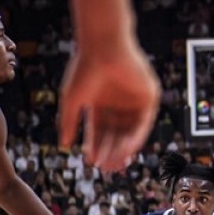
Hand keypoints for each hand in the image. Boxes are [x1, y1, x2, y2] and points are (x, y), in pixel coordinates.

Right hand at [57, 43, 159, 172]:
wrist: (104, 46)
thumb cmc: (85, 68)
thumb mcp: (73, 100)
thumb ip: (70, 123)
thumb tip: (64, 145)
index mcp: (100, 103)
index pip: (99, 131)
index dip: (95, 146)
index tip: (92, 162)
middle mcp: (118, 104)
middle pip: (115, 134)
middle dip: (110, 151)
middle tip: (106, 168)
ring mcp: (134, 101)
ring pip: (130, 132)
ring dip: (123, 148)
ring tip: (115, 163)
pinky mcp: (149, 98)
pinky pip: (144, 124)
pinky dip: (136, 138)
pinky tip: (126, 150)